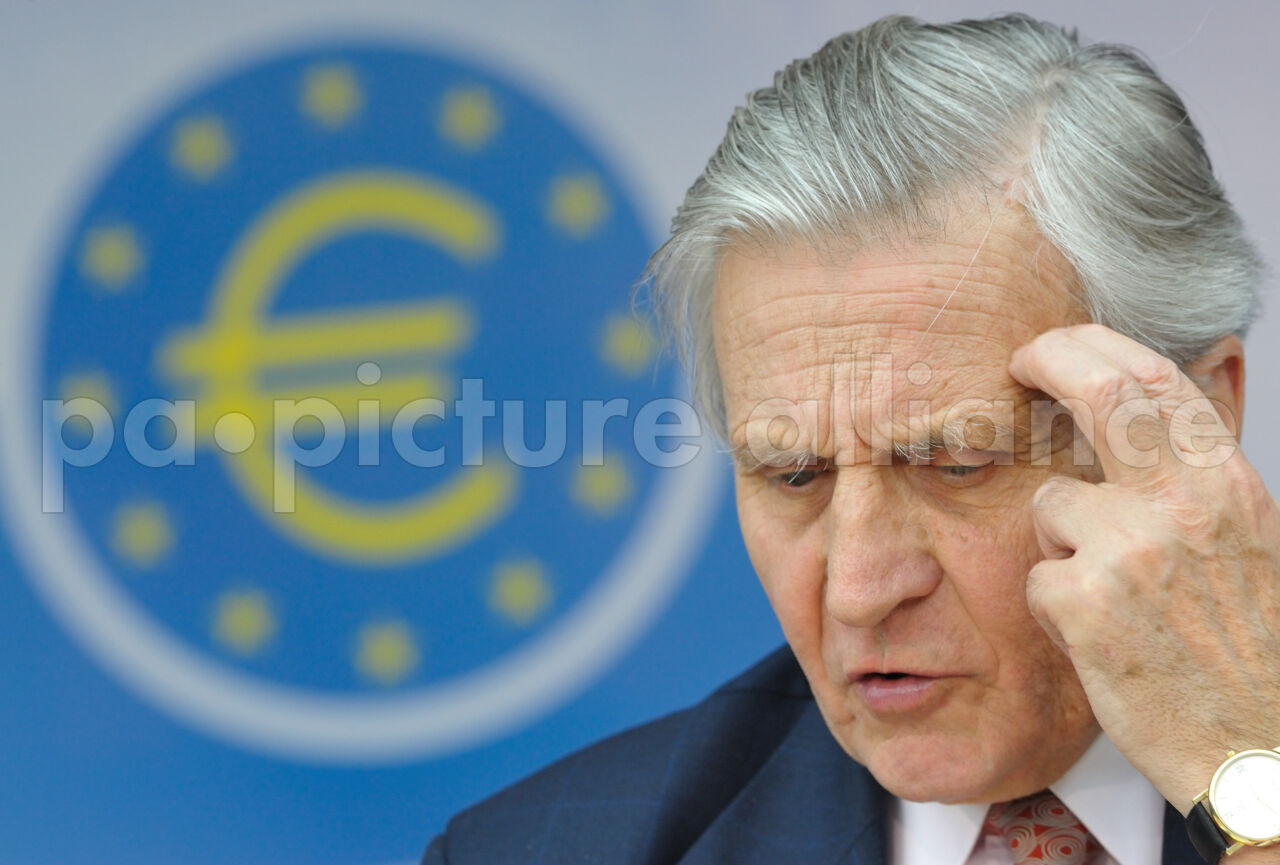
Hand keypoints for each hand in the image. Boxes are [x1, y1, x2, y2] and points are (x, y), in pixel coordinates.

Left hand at [1008, 323, 1279, 811]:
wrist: (1259, 750)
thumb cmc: (1251, 648)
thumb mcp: (1248, 540)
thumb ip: (1200, 473)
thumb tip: (1187, 380)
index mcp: (1229, 486)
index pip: (1156, 381)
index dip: (1093, 347)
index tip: (1055, 344)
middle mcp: (1183, 505)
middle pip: (1100, 393)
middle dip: (1049, 360)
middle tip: (1019, 362)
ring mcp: (1130, 551)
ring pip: (1050, 505)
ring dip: (1061, 544)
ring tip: (1110, 596)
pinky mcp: (1083, 604)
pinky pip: (1036, 578)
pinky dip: (1055, 606)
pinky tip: (1101, 640)